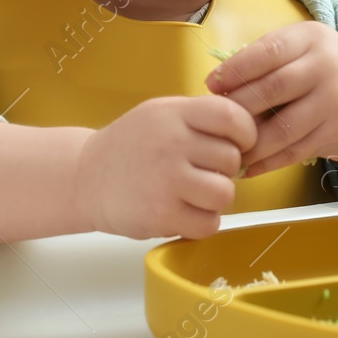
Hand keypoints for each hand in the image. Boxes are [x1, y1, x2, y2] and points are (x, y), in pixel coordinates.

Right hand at [74, 95, 256, 239]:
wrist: (85, 178)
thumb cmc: (131, 146)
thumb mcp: (161, 113)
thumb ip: (200, 117)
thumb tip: (252, 130)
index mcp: (173, 114)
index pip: (231, 116)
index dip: (244, 133)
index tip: (237, 144)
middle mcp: (171, 143)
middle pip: (232, 159)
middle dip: (223, 170)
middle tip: (201, 172)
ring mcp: (166, 180)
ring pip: (225, 194)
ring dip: (215, 199)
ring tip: (193, 194)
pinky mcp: (162, 214)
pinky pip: (209, 224)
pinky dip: (201, 223)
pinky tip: (183, 212)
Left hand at [203, 21, 337, 178]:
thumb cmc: (331, 70)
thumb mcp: (307, 48)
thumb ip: (271, 58)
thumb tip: (220, 82)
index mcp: (311, 38)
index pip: (266, 51)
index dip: (235, 69)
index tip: (211, 85)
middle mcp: (326, 65)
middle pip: (272, 88)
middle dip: (238, 107)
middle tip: (215, 121)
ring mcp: (335, 99)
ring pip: (283, 126)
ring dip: (252, 143)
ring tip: (230, 150)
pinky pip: (297, 150)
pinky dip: (270, 162)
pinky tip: (251, 168)